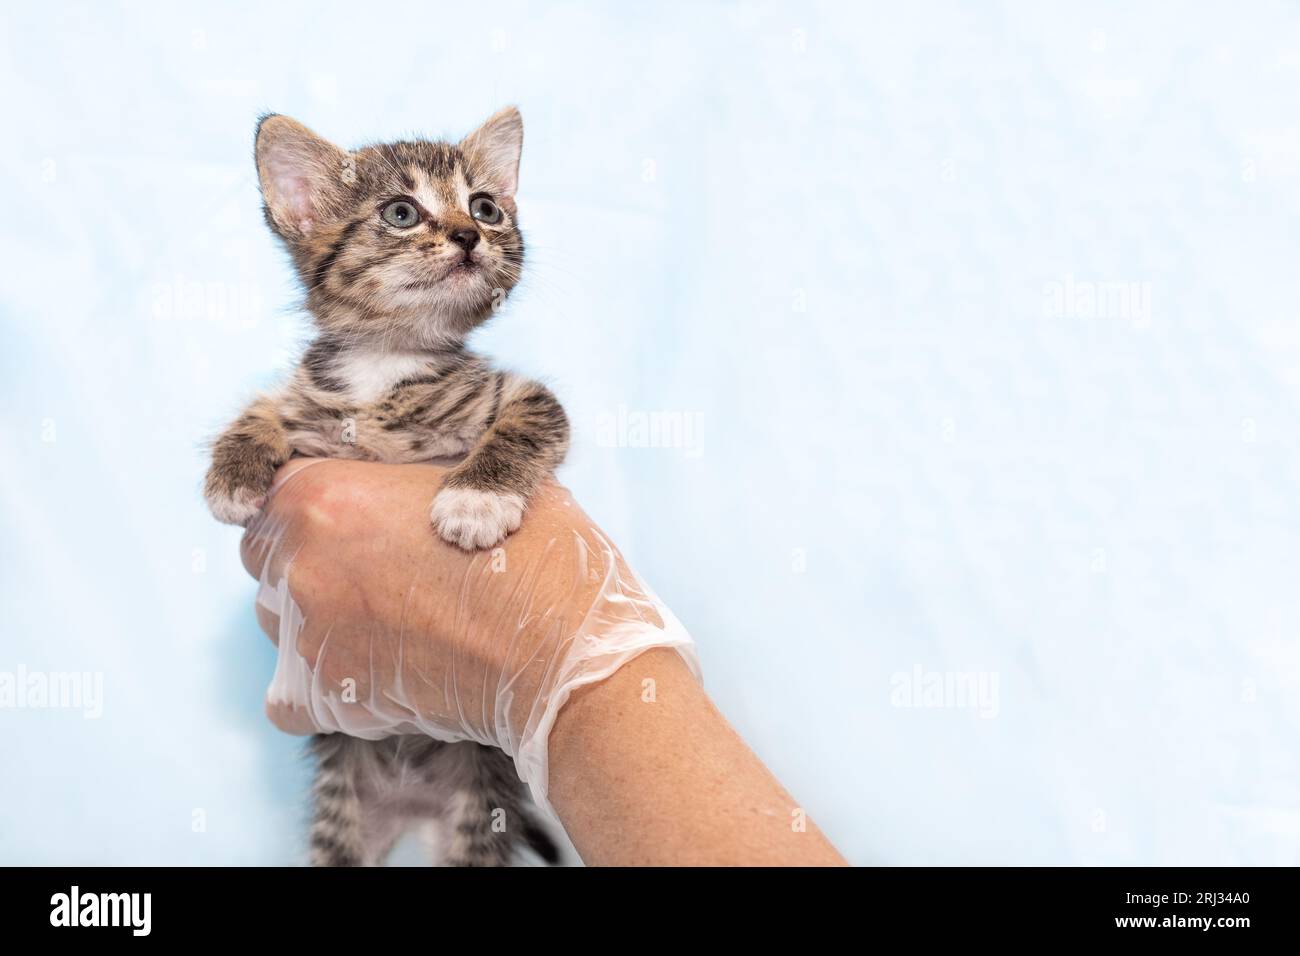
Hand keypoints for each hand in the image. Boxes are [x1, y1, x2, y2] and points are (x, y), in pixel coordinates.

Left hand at [239, 458, 699, 808]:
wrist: (564, 653)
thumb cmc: (537, 554)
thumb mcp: (481, 472)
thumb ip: (410, 475)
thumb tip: (398, 480)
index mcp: (322, 494)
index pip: (273, 487)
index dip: (319, 498)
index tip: (356, 515)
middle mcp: (298, 564)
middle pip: (266, 554)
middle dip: (309, 554)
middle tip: (380, 566)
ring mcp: (305, 637)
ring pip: (275, 619)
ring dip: (314, 616)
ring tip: (390, 619)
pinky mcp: (325, 700)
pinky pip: (288, 695)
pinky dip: (321, 687)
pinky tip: (373, 671)